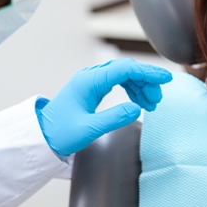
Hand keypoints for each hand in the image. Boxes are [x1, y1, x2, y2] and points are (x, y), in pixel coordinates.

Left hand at [35, 58, 171, 155]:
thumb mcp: (88, 130)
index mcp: (89, 81)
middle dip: (146, 81)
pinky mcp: (93, 88)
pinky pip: (118, 81)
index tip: (165, 78)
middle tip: (157, 100)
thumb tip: (137, 109)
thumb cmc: (60, 134)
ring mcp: (92, 81)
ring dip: (140, 86)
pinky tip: (139, 101)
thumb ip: (114, 118)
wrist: (41, 137)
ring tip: (151, 103)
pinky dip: (132, 89)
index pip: (125, 69)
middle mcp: (91, 76)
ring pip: (124, 75)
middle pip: (126, 69)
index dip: (148, 72)